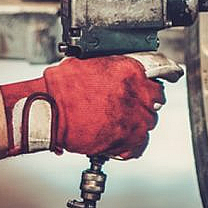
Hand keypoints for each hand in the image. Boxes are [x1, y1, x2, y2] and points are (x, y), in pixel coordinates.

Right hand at [0, 54, 181, 158]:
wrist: (48, 109)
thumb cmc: (62, 86)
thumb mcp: (93, 62)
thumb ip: (115, 66)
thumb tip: (124, 69)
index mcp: (130, 70)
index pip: (159, 74)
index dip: (152, 83)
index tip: (153, 86)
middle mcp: (135, 92)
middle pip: (156, 100)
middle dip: (146, 103)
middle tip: (130, 107)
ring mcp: (132, 116)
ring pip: (149, 122)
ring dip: (138, 123)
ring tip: (120, 123)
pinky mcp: (124, 139)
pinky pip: (139, 145)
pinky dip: (132, 145)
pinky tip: (121, 141)